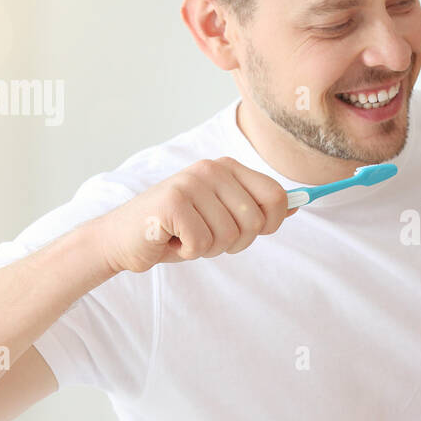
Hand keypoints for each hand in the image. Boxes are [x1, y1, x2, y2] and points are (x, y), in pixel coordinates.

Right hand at [93, 158, 297, 274]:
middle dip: (234, 242)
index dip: (269, 224)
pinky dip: (188, 252)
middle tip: (205, 236)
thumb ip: (256, 208)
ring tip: (185, 236)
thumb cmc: (175, 230)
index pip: (276, 196)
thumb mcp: (221, 217)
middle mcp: (211, 169)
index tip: (246, 231)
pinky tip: (170, 240)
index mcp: (227, 168)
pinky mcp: (173, 203)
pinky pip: (203, 244)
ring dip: (208, 248)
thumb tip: (297, 205)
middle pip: (254, 222)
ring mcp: (191, 183)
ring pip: (229, 236)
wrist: (122, 239)